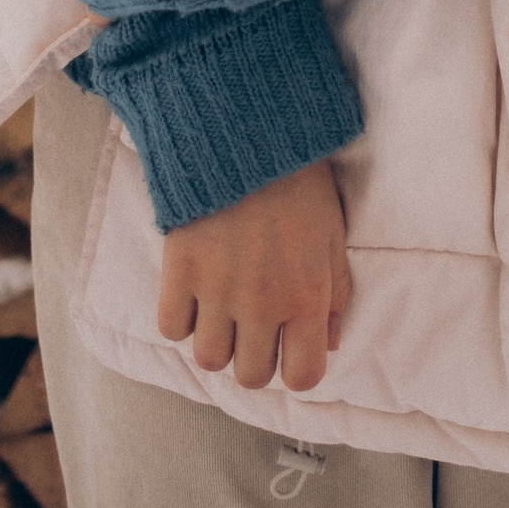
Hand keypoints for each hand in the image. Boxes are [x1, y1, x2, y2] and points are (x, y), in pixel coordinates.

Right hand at [158, 159, 353, 391]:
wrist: (246, 130)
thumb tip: (328, 345)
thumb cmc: (299, 179)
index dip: (298, 368)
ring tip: (223, 309)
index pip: (303, 377)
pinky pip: (172, 328)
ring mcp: (217, 290)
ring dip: (217, 340)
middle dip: (255, 358)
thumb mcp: (334, 233)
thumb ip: (336, 294)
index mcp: (307, 295)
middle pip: (251, 376)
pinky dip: (182, 318)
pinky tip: (195, 292)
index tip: (291, 349)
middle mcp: (262, 303)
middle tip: (255, 327)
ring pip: (209, 360)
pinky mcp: (179, 270)